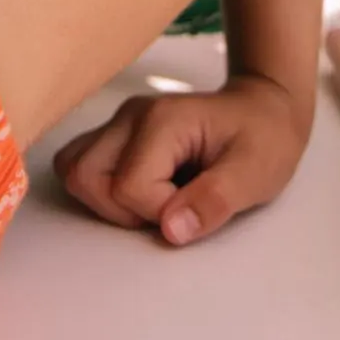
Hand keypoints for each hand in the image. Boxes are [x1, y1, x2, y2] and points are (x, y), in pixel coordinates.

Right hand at [54, 72, 312, 245]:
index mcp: (163, 120)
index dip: (157, 212)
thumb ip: (213, 203)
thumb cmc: (265, 139)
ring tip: (152, 202)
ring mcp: (121, 121)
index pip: (127, 186)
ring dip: (105, 201)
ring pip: (74, 168)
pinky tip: (142, 193)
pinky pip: (84, 164)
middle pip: (84, 175)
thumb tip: (169, 231)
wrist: (266, 109)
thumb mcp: (254, 175)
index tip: (193, 206)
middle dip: (120, 211)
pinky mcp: (118, 132)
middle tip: (166, 208)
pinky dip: (102, 189)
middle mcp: (131, 115)